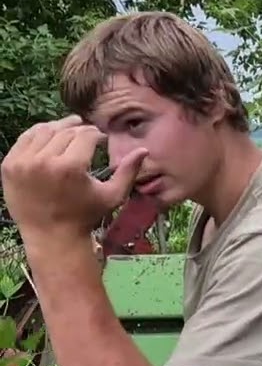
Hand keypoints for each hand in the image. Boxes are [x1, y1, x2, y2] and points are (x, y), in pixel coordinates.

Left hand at [0, 115, 146, 238]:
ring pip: (44, 131)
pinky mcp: (9, 166)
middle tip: (88, 135)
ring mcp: (22, 163)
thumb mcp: (112, 196)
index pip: (86, 135)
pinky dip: (38, 135)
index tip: (102, 140)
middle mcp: (43, 161)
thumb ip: (128, 172)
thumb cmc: (85, 217)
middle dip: (80, 130)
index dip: (98, 135)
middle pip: (65, 131)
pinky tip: (49, 138)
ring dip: (59, 128)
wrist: (51, 237)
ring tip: (69, 132)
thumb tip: (144, 150)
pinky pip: (25, 140)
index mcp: (70, 167)